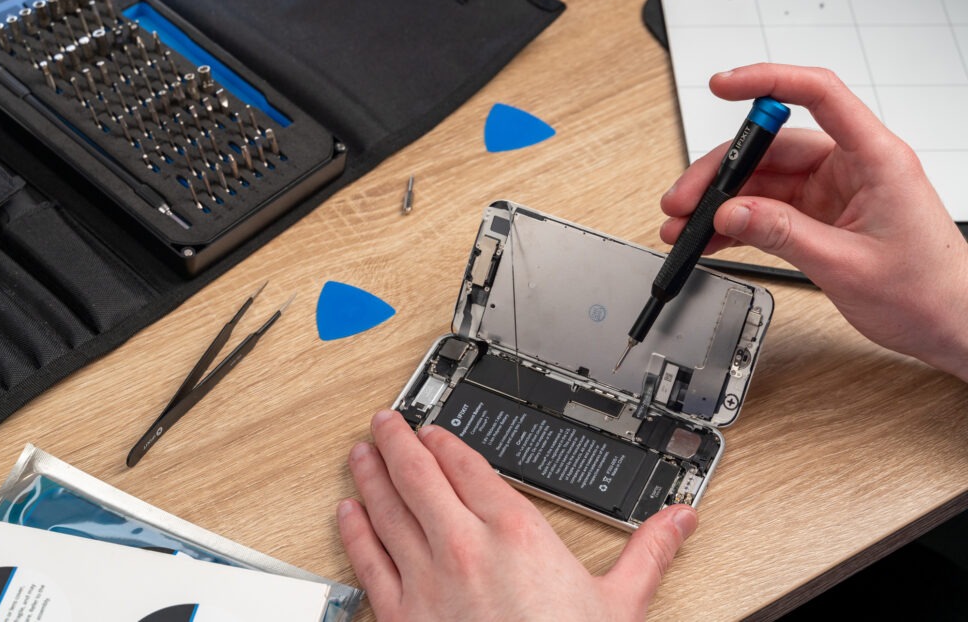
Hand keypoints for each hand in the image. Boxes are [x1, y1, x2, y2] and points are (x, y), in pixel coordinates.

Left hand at [338, 410, 697, 621]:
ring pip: (387, 510)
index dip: (445, 442)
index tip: (434, 430)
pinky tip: (346, 514)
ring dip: (370, 476)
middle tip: (385, 422)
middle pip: (419, 476)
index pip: (469, 467)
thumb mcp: (619, 604)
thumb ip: (647, 553)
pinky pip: (370, 563)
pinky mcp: (402, 617)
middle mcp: (464, 547)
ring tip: (361, 453)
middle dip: (397, 442)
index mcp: (516, 534)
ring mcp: (427, 581)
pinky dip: (355, 533)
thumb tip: (678, 522)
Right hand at [661, 63, 967, 382]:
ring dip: (721, 202)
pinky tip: (710, 236)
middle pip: (772, 148)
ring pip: (763, 182)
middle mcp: (851, 167)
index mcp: (874, 158)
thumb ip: (785, 235)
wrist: (949, 323)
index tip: (723, 85)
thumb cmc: (927, 289)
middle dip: (721, 172)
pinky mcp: (820, 217)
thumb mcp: (847, 264)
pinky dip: (737, 223)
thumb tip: (732, 212)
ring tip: (685, 225)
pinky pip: (768, 210)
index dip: (767, 81)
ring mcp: (833, 191)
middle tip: (684, 199)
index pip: (818, 95)